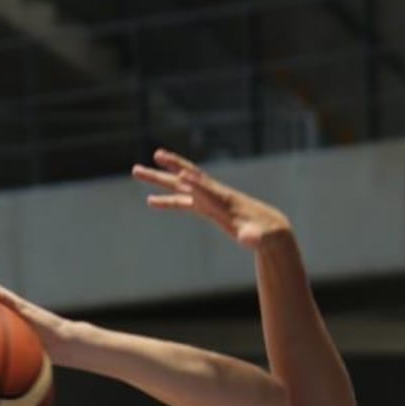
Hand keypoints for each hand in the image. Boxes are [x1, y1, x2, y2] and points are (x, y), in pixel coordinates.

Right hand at [133, 149, 290, 247]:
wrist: (268, 229)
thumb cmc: (265, 233)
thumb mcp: (259, 236)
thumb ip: (254, 237)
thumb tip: (251, 239)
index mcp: (224, 200)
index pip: (206, 189)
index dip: (193, 184)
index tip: (178, 175)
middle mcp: (212, 195)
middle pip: (184, 180)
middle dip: (164, 172)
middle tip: (140, 166)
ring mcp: (207, 199)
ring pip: (178, 186)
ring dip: (158, 180)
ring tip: (136, 171)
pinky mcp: (205, 208)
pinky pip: (181, 202)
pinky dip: (166, 201)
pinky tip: (150, 202)